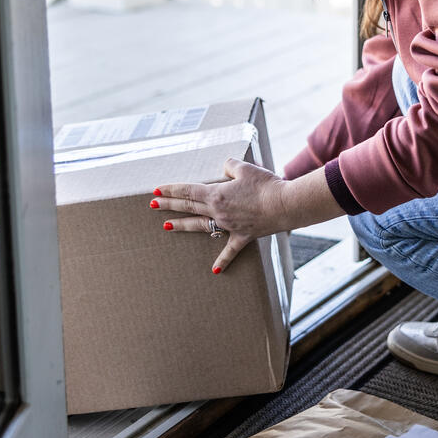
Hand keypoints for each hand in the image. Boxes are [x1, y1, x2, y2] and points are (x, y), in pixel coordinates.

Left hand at [153, 160, 341, 273]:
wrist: (285, 205)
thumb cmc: (265, 185)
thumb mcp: (245, 169)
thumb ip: (230, 166)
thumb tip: (225, 167)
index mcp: (216, 194)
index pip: (188, 190)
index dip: (171, 189)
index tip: (156, 189)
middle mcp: (218, 211)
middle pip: (188, 207)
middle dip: (168, 204)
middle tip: (152, 204)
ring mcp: (228, 226)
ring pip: (200, 226)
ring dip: (181, 225)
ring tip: (166, 226)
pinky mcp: (242, 236)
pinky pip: (230, 250)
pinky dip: (222, 261)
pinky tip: (214, 271)